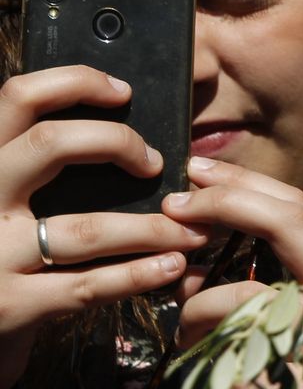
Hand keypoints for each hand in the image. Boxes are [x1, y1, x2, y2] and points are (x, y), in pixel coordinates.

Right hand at [0, 66, 204, 388]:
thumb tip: (131, 139)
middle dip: (118, 144)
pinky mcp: (9, 306)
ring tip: (197, 230)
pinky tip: (172, 266)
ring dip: (153, 228)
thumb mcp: (7, 202)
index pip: (18, 98)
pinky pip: (87, 285)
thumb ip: (43, 170)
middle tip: (158, 165)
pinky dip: (138, 274)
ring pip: (84, 227)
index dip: (74, 82)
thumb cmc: (4, 256)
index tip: (124, 91)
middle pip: (49, 144)